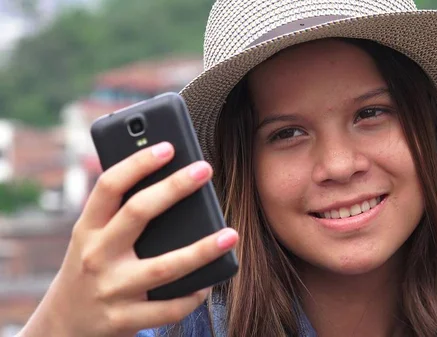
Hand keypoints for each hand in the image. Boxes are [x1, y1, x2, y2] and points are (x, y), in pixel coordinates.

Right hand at [20, 142, 238, 336]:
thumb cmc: (92, 267)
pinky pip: (168, 308)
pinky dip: (192, 295)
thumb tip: (171, 179)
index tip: (168, 146)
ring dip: (202, 250)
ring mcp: (111, 289)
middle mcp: (97, 255)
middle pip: (138, 213)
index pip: (109, 186)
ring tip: (231, 235)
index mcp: (88, 228)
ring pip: (164, 266)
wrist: (65, 323)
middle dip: (174, 187)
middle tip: (205, 169)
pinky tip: (209, 282)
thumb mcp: (93, 237)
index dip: (137, 163)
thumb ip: (120, 213)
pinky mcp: (124, 319)